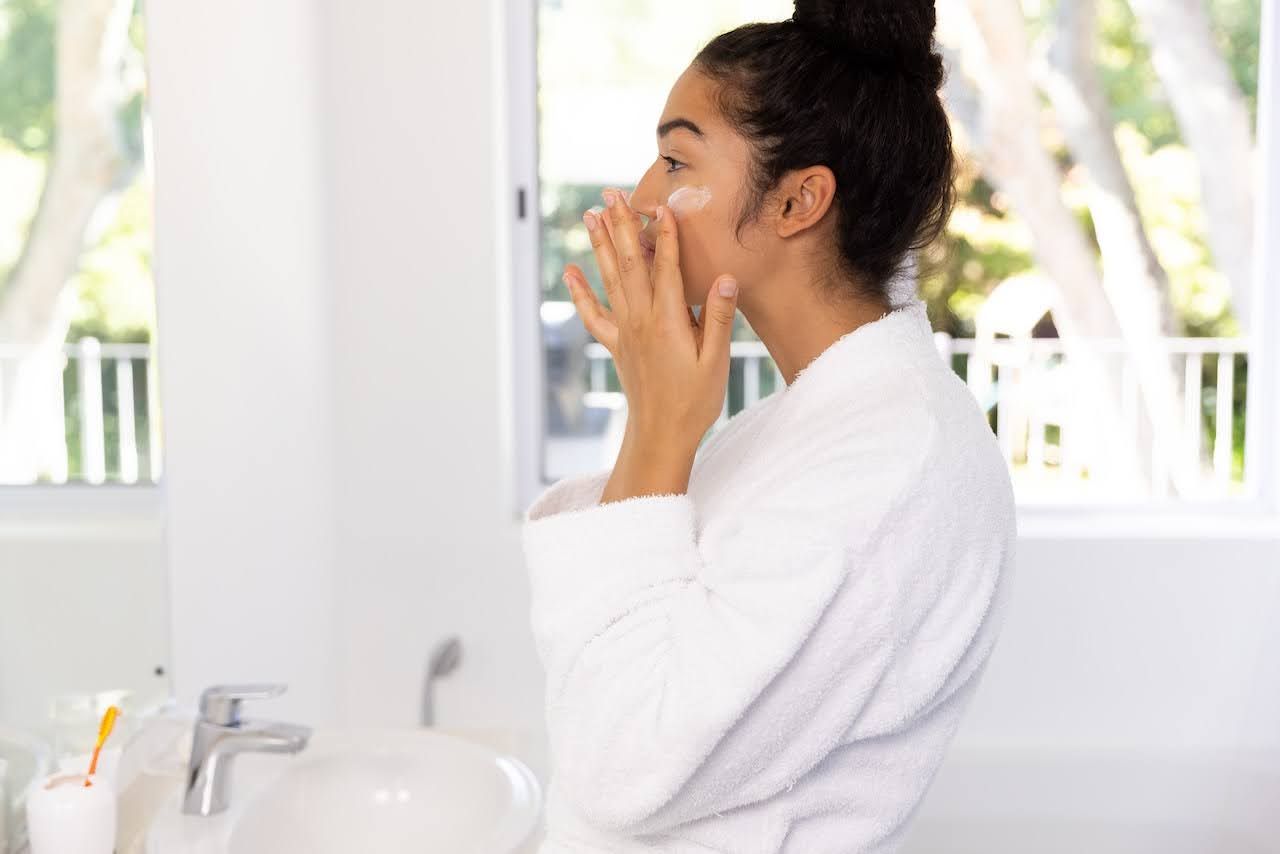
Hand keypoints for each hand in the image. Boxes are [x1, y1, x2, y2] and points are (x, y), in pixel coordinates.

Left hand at [562, 187, 739, 458]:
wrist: (661, 434)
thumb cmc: (695, 400)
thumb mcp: (716, 361)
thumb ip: (720, 318)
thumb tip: (726, 277)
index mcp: (668, 321)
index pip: (666, 268)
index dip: (665, 235)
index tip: (661, 204)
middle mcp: (641, 320)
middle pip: (630, 263)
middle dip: (621, 226)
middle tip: (611, 194)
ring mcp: (625, 331)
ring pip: (610, 279)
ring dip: (601, 245)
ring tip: (591, 215)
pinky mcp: (616, 344)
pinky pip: (593, 313)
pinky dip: (580, 291)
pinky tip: (570, 271)